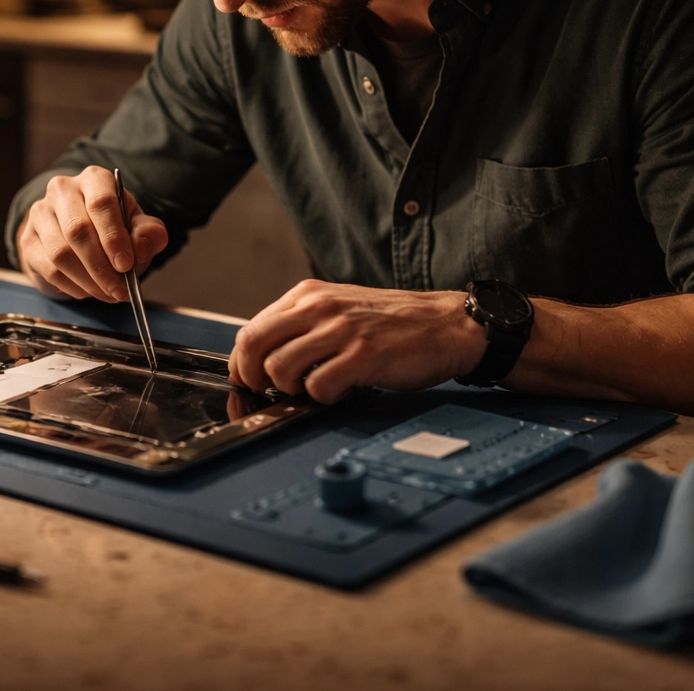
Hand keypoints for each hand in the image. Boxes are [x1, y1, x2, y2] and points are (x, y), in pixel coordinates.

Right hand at [17, 166, 169, 301]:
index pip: (101, 203)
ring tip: (107, 293)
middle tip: (119, 290)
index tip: (126, 265)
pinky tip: (88, 290)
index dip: (114, 237)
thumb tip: (140, 248)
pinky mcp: (28, 239)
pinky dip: (72, 286)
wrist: (78, 234)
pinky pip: (49, 269)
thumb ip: (149, 234)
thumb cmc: (113, 228)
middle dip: (102, 267)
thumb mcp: (138, 227)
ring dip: (88, 281)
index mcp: (94, 179)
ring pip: (61, 253)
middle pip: (78, 230)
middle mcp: (63, 190)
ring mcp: (40, 213)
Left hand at [228, 280, 485, 403]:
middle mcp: (320, 307)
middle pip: (254, 346)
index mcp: (310, 294)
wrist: (449, 324)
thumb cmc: (395, 323)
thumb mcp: (341, 308)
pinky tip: (342, 391)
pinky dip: (323, 398)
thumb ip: (304, 325)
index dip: (243, 363)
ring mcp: (341, 331)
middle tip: (273, 391)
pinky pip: (318, 387)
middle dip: (254, 378)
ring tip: (315, 388)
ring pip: (280, 368)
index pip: (252, 330)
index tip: (250, 381)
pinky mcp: (363, 357)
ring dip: (291, 389)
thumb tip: (264, 358)